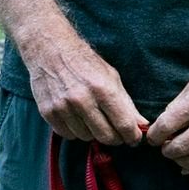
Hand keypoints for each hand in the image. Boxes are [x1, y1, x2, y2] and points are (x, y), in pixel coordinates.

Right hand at [19, 26, 146, 147]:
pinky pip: (67, 134)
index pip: (124, 124)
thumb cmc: (85, 63)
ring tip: (92, 121)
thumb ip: (126, 103)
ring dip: (92, 133)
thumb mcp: (111, 78)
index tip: (133, 138)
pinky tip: (77, 120)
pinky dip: (74, 131)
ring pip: (86, 137)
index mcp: (103, 89)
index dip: (132, 136)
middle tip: (115, 133)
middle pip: (106, 136)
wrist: (50, 51)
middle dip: (115, 138)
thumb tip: (141, 125)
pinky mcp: (48, 112)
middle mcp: (83, 100)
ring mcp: (63, 107)